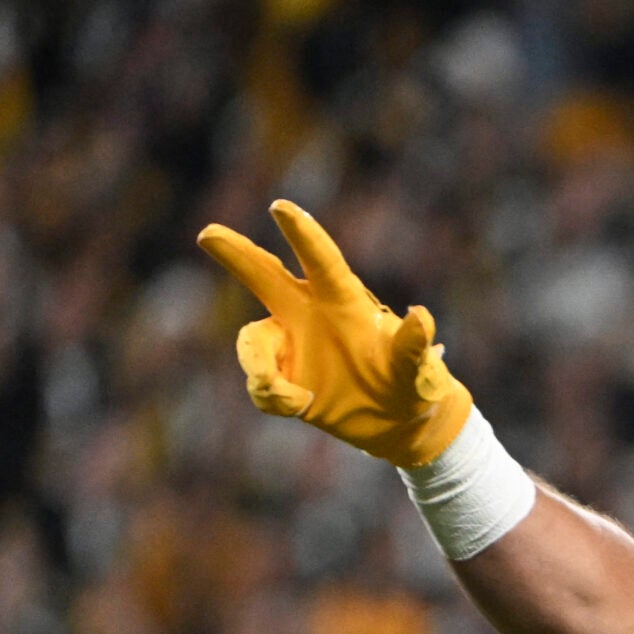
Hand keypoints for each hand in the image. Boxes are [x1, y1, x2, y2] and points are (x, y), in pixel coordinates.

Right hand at [197, 201, 473, 467]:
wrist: (396, 423)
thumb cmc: (412, 387)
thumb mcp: (419, 373)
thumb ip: (415, 348)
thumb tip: (422, 316)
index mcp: (344, 302)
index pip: (320, 262)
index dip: (302, 235)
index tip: (281, 208)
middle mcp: (309, 315)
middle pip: (265, 276)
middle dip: (237, 254)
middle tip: (208, 233)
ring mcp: (290, 344)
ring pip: (253, 340)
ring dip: (258, 364)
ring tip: (286, 397)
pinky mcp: (280, 378)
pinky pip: (260, 384)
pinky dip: (272, 397)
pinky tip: (299, 406)